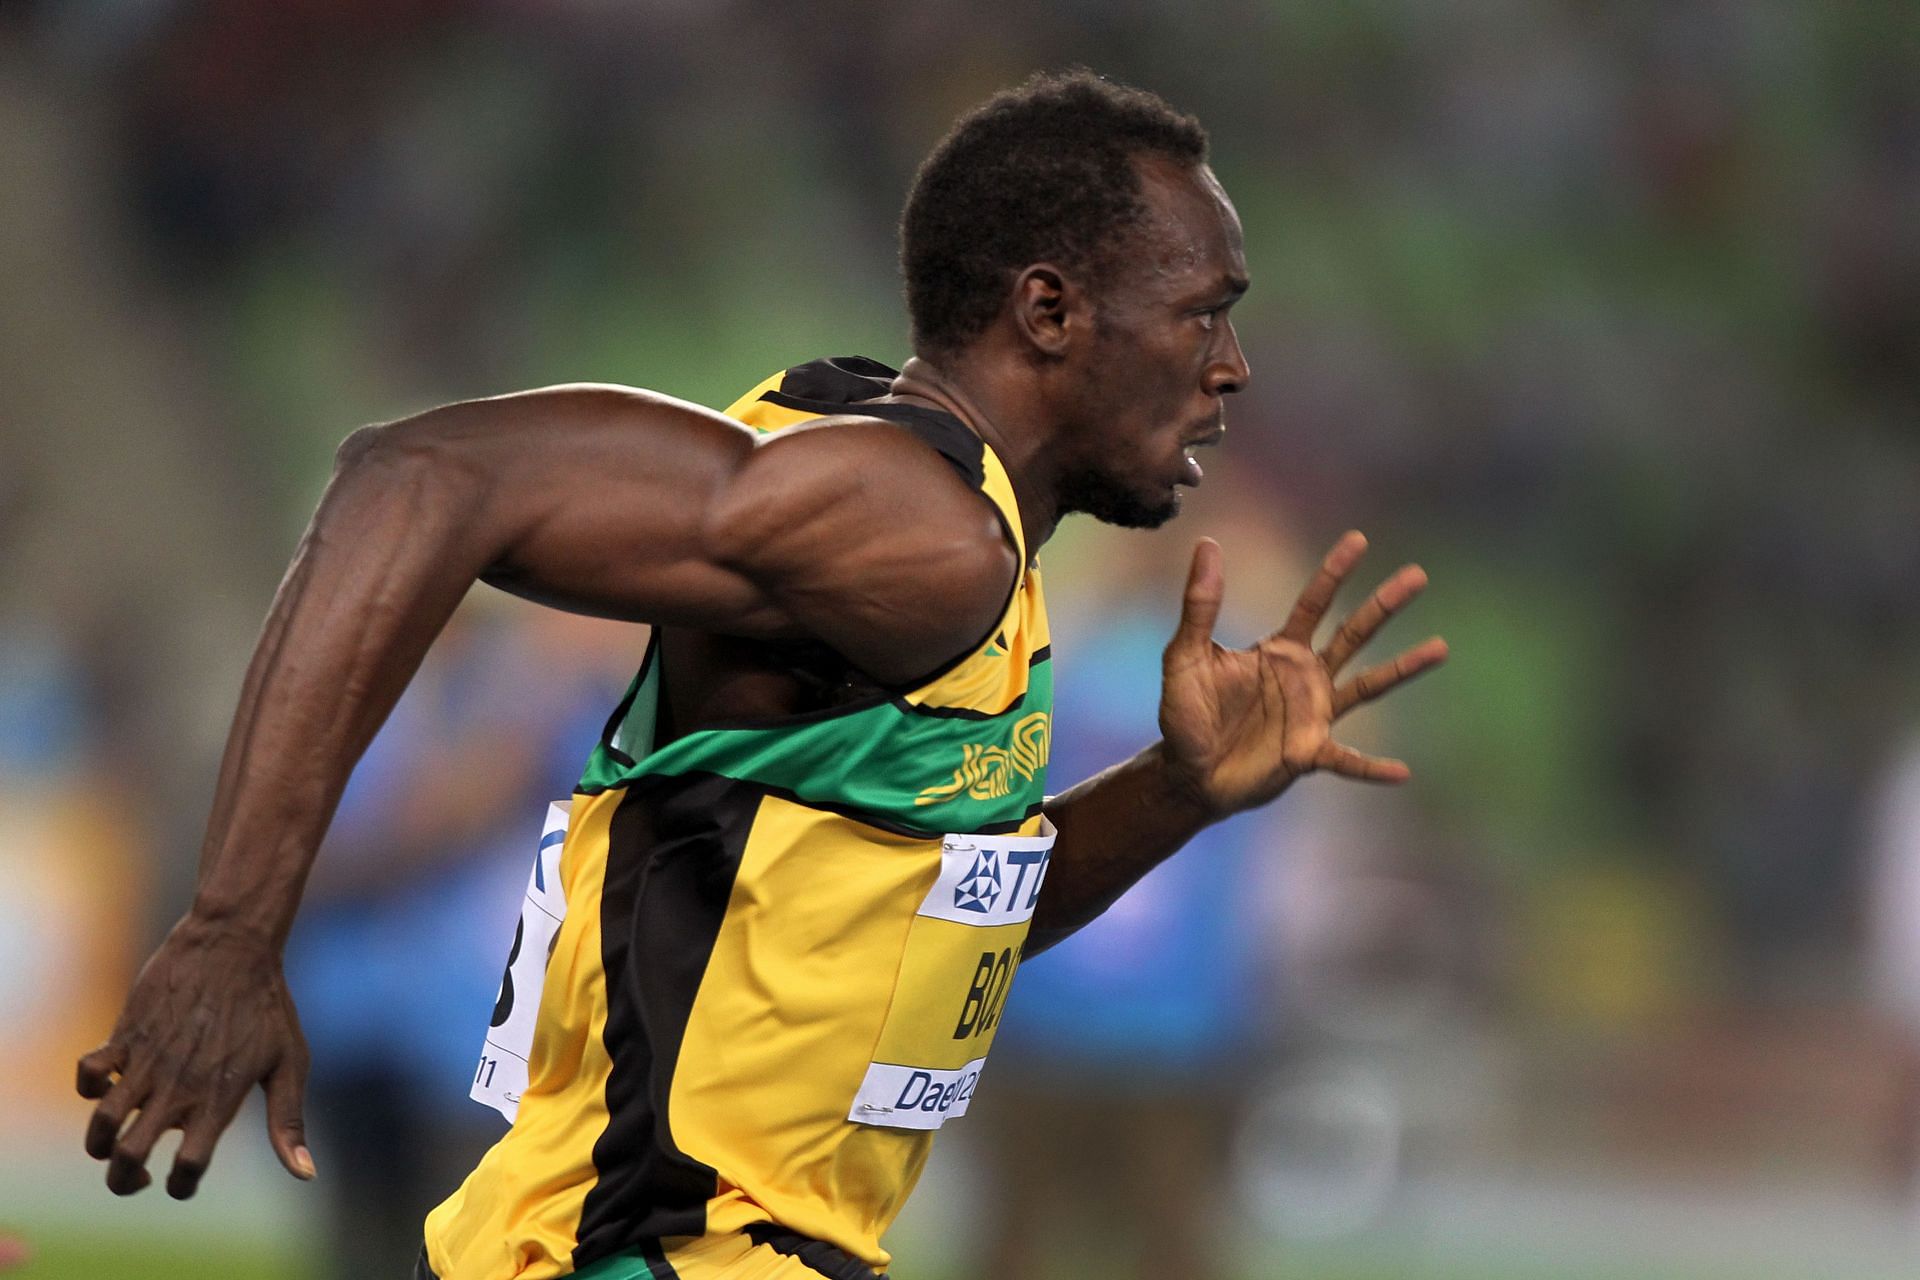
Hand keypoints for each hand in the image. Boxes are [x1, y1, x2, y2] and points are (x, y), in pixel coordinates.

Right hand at [76, 915, 313, 1198]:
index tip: (182, 1181)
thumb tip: (305, 1175)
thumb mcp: (290, 1063)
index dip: (180, 1187)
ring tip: (116, 1139)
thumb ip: (288, 1122)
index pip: (186, 1171)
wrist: (234, 944)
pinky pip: (87, 1074)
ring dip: (100, 1144)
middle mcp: (178, 1089)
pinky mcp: (127, 1037)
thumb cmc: (269, 1005)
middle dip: (124, 1181)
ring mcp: (148, 1063)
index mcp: (218, 1102)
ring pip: (100, 1126)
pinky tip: (111, 1082)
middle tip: (137, 1175)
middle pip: (127, 1160)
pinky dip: (89, 1087)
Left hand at [1159, 530, 1447, 816]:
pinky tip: (1402, 772)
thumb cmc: (1185, 715)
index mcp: (1279, 650)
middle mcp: (1305, 677)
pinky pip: (1347, 761)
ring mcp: (1313, 715)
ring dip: (1402, 668)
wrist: (1186, 774)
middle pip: (1354, 634)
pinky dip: (1372, 768)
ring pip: (1367, 686)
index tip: (1359, 540)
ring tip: (1441, 647)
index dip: (1334, 572)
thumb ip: (1199, 605)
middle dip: (1384, 605)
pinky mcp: (1308, 753)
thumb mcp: (1186, 656)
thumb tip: (1206, 544)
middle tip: (1418, 575)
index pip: (1313, 603)